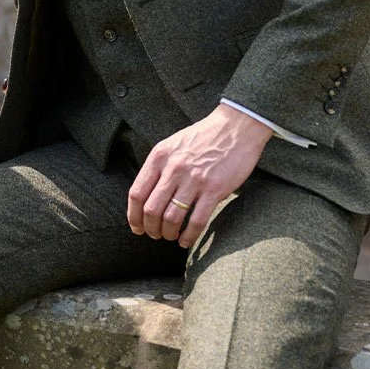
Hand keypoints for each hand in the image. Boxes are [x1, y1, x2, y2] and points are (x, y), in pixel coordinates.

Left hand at [127, 105, 271, 246]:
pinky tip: (186, 241)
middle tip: (154, 235)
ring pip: (171, 218)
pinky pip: (197, 220)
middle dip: (150, 228)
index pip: (136, 193)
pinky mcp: (214, 189)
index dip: (133, 216)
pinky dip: (188, 236)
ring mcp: (194, 180)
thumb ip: (158, 167)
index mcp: (159, 157)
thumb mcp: (172, 145)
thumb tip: (145, 196)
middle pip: (151, 209)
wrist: (235, 127)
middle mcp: (173, 168)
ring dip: (167, 233)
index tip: (136, 227)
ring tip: (170, 237)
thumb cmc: (202, 138)